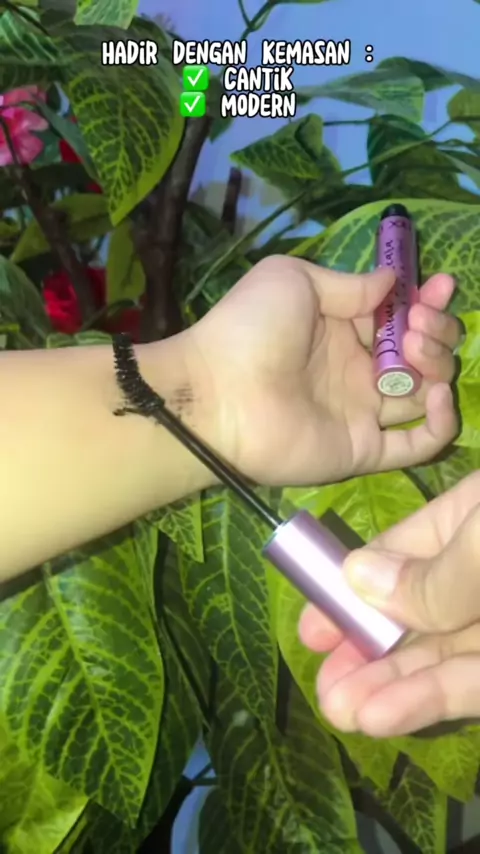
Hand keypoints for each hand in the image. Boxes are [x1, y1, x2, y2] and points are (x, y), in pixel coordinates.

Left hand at [187, 255, 460, 484]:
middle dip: (434, 330)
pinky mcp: (364, 449)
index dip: (425, 300)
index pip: (399, 317)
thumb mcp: (294, 280)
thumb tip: (392, 280)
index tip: (440, 285)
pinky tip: (437, 394)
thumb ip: (348, 284)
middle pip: (421, 354)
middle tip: (415, 321)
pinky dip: (442, 422)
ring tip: (413, 346)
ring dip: (437, 365)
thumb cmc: (249, 329)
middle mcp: (357, 371)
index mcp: (341, 330)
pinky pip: (419, 444)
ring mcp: (362, 412)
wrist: (217, 394)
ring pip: (426, 392)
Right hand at [299, 473, 479, 735]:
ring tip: (338, 711)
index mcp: (473, 517)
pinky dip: (433, 702)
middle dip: (366, 650)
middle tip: (322, 686)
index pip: (400, 552)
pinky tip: (382, 717)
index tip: (312, 629)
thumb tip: (354, 577)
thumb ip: (432, 571)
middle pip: (415, 613)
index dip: (351, 589)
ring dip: (389, 686)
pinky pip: (477, 683)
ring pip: (442, 656)